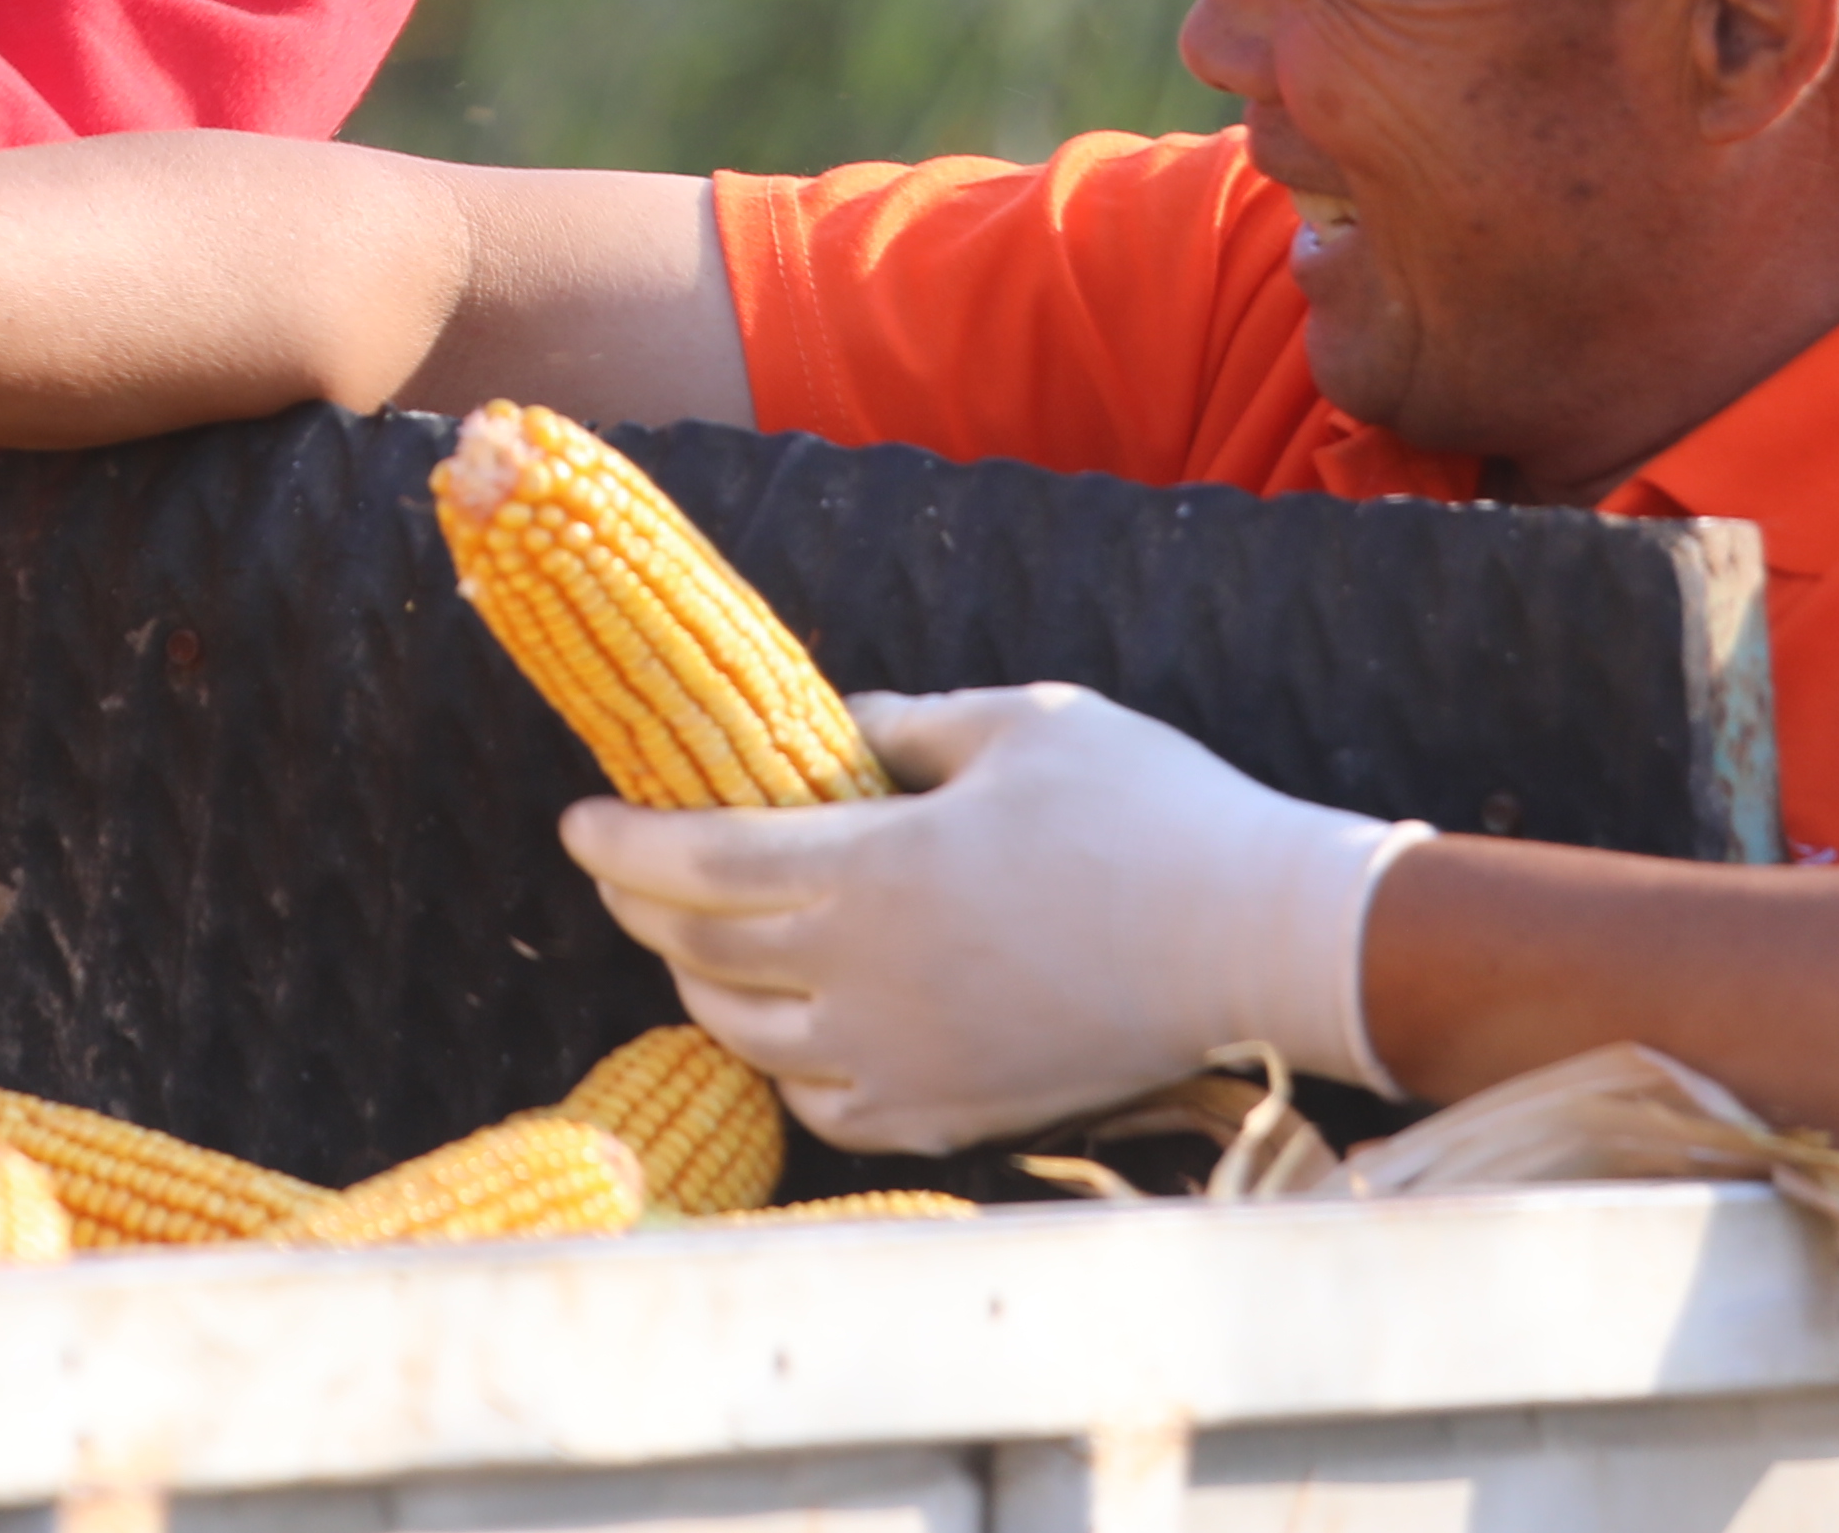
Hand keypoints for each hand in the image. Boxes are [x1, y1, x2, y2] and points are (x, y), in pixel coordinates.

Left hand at [567, 683, 1426, 1147]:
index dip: (619, 846)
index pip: (694, 865)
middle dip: (641, 909)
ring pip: (747, 1038)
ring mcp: (908, 1062)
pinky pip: (824, 1105)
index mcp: (873, 871)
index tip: (578, 821)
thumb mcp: (1018, 723)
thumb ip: (904, 724)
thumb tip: (832, 725)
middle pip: (700, 954)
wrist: (1260, 940)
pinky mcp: (953, 1115)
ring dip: (702, 986)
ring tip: (700, 942)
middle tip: (624, 872)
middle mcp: (868, 980)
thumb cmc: (1147, 809)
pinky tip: (790, 1024)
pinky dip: (783, 1065)